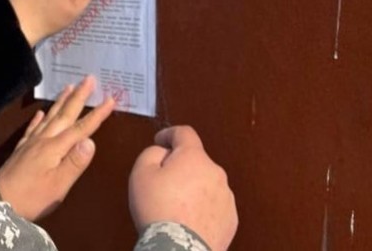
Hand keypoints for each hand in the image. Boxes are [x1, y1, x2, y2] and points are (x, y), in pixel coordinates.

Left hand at [0, 76, 114, 220]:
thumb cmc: (32, 197)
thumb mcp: (58, 185)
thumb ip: (75, 162)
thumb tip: (91, 140)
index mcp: (56, 147)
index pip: (81, 128)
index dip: (97, 114)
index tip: (110, 98)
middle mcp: (44, 139)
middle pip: (65, 114)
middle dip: (79, 96)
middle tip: (89, 78)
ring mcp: (31, 142)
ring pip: (49, 116)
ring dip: (61, 101)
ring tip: (68, 87)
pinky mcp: (21, 149)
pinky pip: (33, 127)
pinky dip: (38, 118)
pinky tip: (40, 112)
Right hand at [129, 126, 237, 250]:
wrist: (180, 249)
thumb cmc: (158, 209)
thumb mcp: (141, 173)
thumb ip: (151, 152)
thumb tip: (163, 152)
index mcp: (194, 157)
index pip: (184, 132)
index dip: (169, 133)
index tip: (160, 141)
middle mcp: (215, 172)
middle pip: (195, 160)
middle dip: (180, 166)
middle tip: (162, 182)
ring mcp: (226, 197)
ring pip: (205, 183)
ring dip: (192, 187)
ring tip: (174, 206)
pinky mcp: (230, 219)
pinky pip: (213, 205)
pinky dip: (202, 207)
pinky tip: (187, 219)